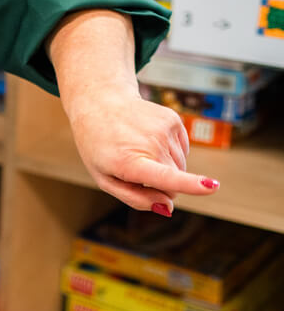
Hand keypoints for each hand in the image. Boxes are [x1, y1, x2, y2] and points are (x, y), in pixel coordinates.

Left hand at [65, 89, 218, 215]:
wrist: (99, 103)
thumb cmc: (100, 146)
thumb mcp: (105, 178)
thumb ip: (135, 198)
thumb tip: (168, 207)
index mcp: (128, 161)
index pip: (164, 176)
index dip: (189, 184)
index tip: (211, 187)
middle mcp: (150, 143)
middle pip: (174, 181)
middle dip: (161, 184)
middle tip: (134, 167)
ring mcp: (163, 129)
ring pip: (180, 166)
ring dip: (164, 166)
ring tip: (138, 149)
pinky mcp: (173, 120)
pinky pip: (182, 150)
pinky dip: (169, 151)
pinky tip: (149, 140)